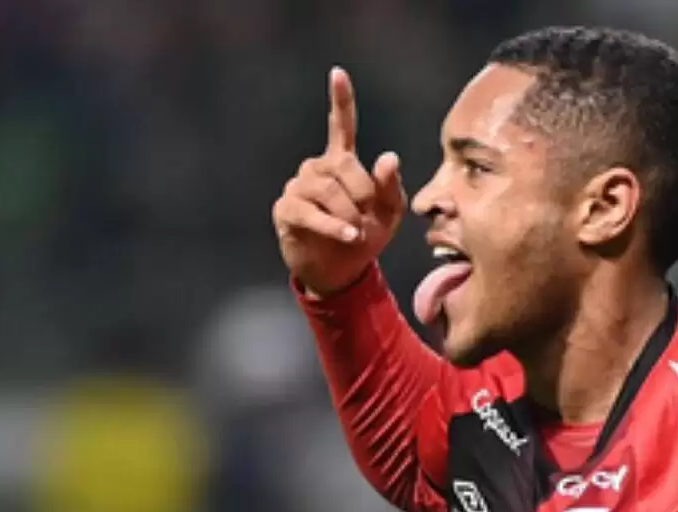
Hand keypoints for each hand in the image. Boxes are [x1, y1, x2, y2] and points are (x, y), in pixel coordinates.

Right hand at [272, 67, 406, 295]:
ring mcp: (299, 187)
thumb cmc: (365, 235)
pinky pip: (311, 213)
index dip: (341, 100)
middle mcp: (317, 168)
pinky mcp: (287, 210)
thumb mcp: (389, 214)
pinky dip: (334, 227)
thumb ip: (390, 187)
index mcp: (342, 163)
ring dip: (350, 214)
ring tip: (359, 232)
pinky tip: (350, 236)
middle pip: (343, 166)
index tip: (338, 73)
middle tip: (371, 216)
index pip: (341, 126)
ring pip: (327, 190)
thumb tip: (388, 157)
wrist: (342, 272)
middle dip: (363, 192)